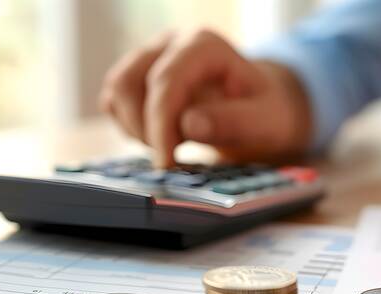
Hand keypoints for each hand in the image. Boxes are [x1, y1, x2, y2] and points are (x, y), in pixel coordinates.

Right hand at [99, 29, 311, 167]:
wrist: (262, 109)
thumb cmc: (266, 113)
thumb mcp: (265, 122)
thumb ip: (233, 122)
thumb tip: (189, 124)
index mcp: (205, 46)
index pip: (166, 81)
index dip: (160, 125)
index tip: (166, 162)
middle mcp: (173, 44)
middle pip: (130, 83)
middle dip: (146, 129)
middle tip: (172, 160)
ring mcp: (153, 57)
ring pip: (117, 90)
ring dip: (135, 127)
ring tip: (171, 147)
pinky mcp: (140, 77)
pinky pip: (114, 101)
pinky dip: (129, 126)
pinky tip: (160, 138)